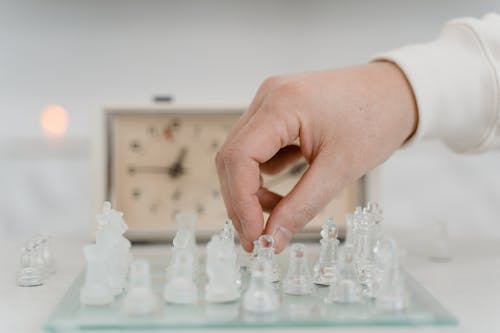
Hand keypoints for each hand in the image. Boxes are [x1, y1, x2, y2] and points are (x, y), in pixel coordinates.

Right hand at [215, 62, 416, 252]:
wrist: (395, 92)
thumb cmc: (375, 120)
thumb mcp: (340, 169)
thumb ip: (301, 206)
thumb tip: (271, 239)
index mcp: (282, 104)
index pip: (239, 158)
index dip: (240, 202)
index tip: (254, 237)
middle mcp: (268, 98)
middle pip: (232, 157)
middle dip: (241, 201)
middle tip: (258, 238)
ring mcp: (270, 102)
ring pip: (240, 154)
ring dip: (250, 190)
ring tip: (276, 215)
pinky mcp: (276, 112)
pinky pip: (256, 148)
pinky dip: (262, 175)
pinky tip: (282, 191)